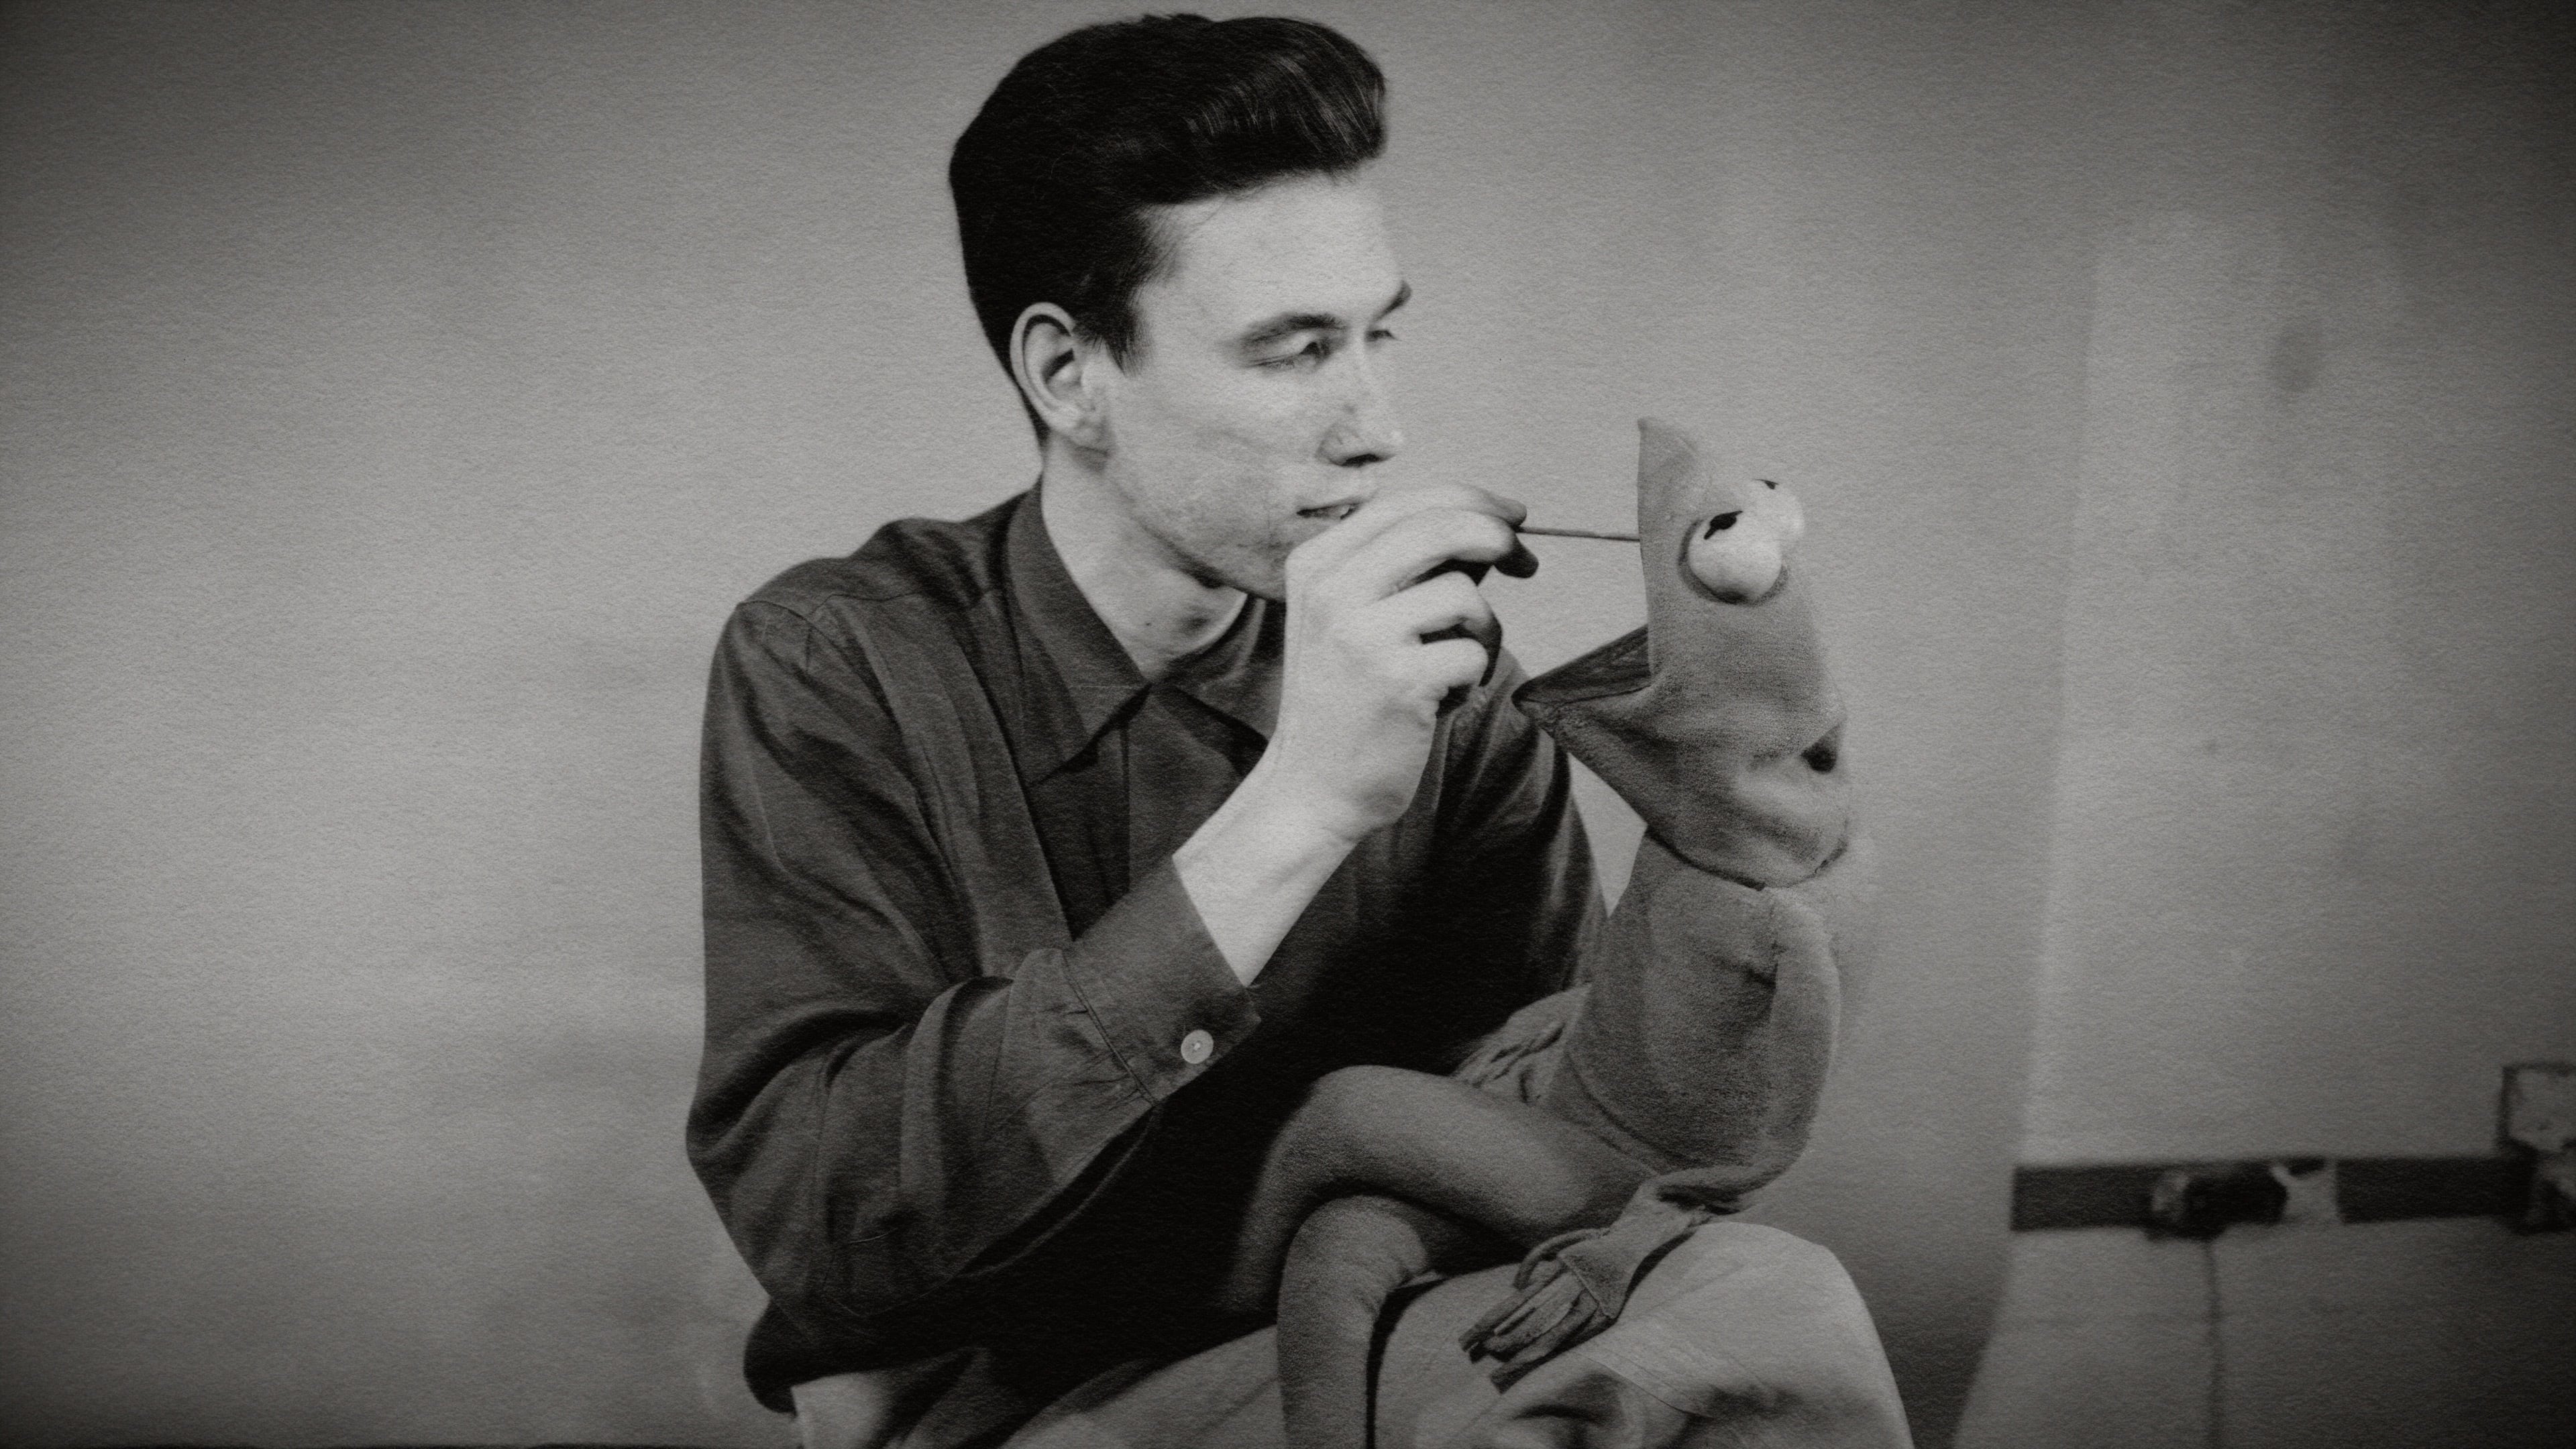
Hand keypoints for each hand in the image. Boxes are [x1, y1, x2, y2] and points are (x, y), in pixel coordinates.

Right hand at [1251, 484, 1537, 846]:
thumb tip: (1490, 529)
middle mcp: (1331, 590)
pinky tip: (1439, 702)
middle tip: (1526, 563)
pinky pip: (1473, 652)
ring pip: (1463, 594)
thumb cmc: (1348, 699)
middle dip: (1498, 537)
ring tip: (1454, 666)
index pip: (1408, 504)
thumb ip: (1407, 570)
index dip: (1473, 500)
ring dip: (1482, 630)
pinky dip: (1471, 677)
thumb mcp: (1354, 616)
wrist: (1313, 786)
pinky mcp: (1396, 680)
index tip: (1513, 518)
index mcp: (1316, 563)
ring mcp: (1360, 634)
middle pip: (1441, 527)